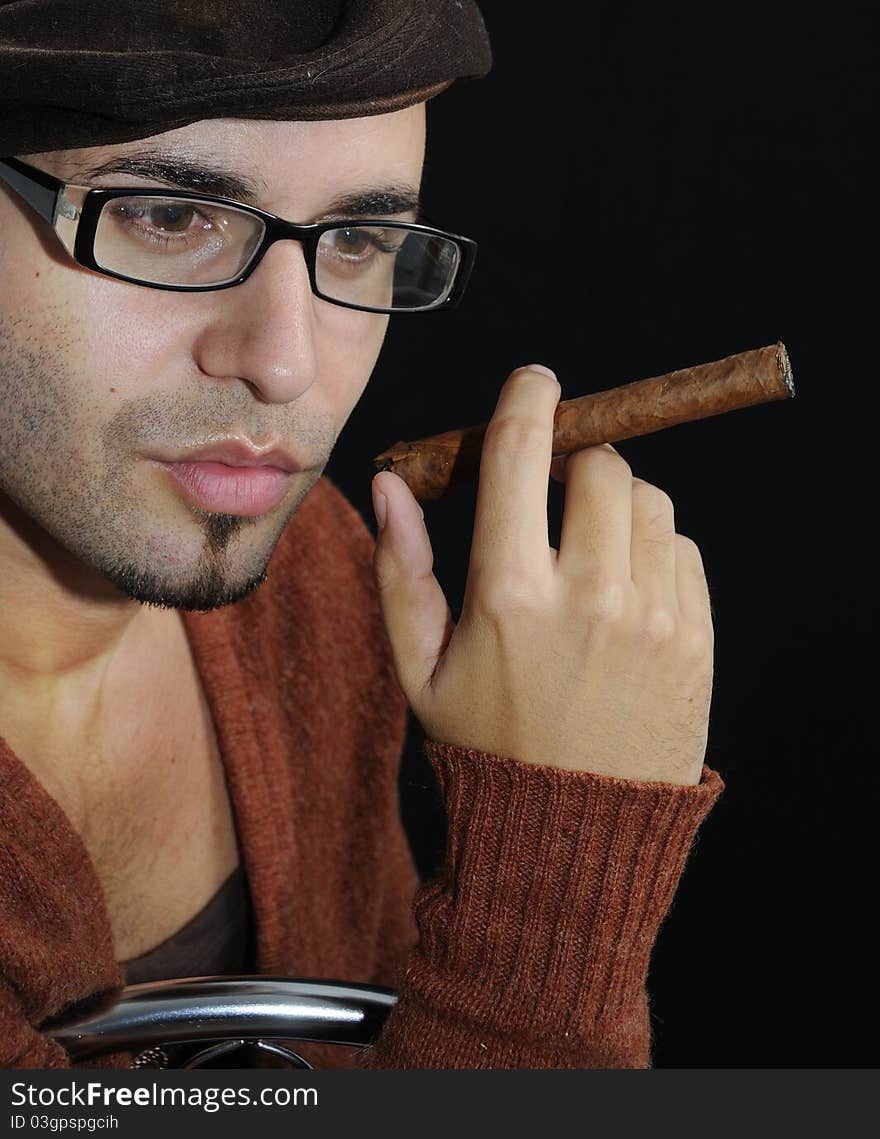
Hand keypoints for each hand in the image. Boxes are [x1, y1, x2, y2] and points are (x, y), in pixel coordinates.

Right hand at [371, 365, 714, 785]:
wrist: (572, 838)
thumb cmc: (486, 744)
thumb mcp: (420, 666)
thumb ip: (399, 568)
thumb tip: (387, 480)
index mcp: (508, 594)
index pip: (521, 454)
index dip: (529, 397)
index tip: (536, 380)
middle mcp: (587, 596)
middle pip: (600, 462)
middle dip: (576, 460)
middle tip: (558, 495)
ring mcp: (651, 617)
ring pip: (649, 499)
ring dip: (618, 504)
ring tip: (590, 553)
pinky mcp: (695, 639)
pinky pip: (683, 549)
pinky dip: (654, 552)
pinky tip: (624, 597)